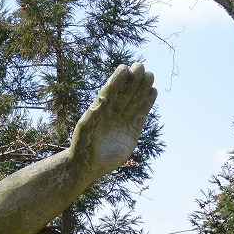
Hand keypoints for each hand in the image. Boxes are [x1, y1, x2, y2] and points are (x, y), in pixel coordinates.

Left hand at [70, 63, 156, 178]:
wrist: (87, 166)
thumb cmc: (81, 146)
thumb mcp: (85, 129)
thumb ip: (93, 113)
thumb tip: (102, 97)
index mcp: (100, 109)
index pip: (111, 90)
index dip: (117, 79)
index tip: (124, 68)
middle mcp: (112, 113)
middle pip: (125, 93)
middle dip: (133, 80)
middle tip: (140, 66)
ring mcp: (122, 121)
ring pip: (135, 101)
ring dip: (142, 88)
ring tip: (149, 75)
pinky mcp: (132, 132)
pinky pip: (141, 114)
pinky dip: (147, 104)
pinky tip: (152, 92)